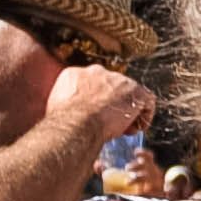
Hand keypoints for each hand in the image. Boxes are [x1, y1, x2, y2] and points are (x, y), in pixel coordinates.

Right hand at [42, 58, 159, 154]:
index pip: (90, 84)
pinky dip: (143, 115)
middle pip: (110, 87)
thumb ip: (65, 104)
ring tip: (123, 129)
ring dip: (127, 111)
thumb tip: (64, 113)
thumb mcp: (55, 108)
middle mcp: (97, 72)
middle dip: (111, 104)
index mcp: (74, 74)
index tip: (93, 114)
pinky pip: (146, 101)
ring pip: (127, 94)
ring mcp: (118, 80)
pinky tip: (136, 129)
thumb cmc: (63, 121)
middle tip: (109, 122)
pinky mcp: (136, 91)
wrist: (78, 122)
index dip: (94, 101)